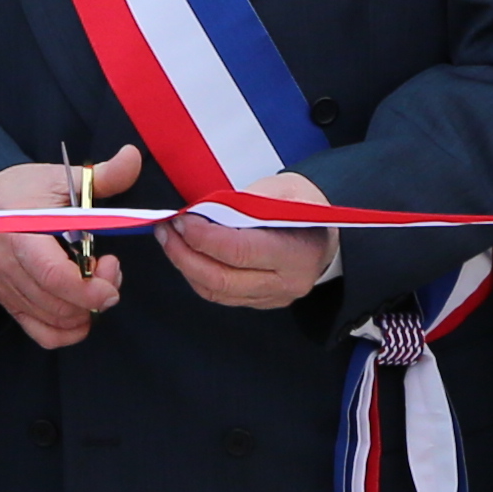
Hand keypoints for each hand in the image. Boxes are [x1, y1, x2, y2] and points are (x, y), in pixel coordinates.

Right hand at [0, 147, 141, 350]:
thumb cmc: (22, 191)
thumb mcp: (60, 178)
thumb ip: (101, 175)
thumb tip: (133, 157)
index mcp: (19, 233)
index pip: (53, 274)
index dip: (89, 286)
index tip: (114, 272)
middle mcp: (8, 266)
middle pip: (58, 303)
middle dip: (95, 294)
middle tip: (110, 268)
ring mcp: (6, 289)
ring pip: (54, 320)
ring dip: (85, 310)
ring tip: (96, 282)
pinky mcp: (9, 303)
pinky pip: (41, 333)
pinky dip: (68, 330)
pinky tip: (82, 311)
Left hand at [162, 169, 336, 312]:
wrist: (326, 232)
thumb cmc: (305, 206)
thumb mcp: (282, 189)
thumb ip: (243, 202)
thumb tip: (202, 212)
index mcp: (297, 253)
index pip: (240, 251)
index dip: (204, 238)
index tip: (183, 220)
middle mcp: (286, 283)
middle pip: (222, 279)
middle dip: (185, 255)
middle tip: (167, 230)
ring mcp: (272, 297)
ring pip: (216, 291)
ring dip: (186, 266)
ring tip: (170, 240)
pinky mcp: (259, 302)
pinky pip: (220, 295)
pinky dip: (197, 275)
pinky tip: (187, 255)